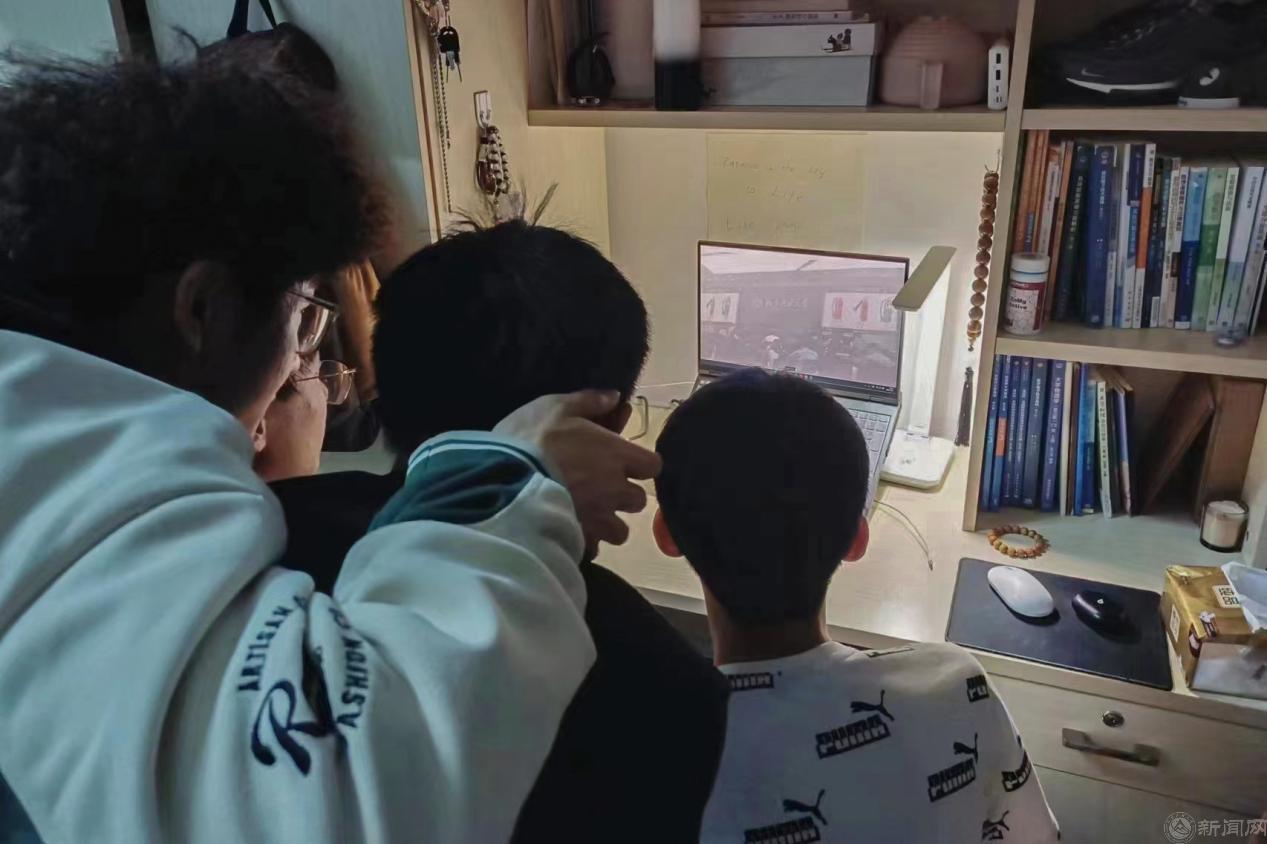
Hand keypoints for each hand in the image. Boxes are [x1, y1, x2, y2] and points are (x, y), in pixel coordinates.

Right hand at [495, 391, 661, 550]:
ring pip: (620, 531)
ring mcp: (598, 519)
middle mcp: (615, 490)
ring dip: (609, 524)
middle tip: (601, 488)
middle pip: (638, 500)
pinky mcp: (579, 541)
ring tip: (588, 516)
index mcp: (616, 455)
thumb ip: (588, 402)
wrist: (503, 481)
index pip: (653, 465)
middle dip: (624, 495)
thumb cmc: (532, 437)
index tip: (624, 460)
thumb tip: (615, 397)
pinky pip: (593, 549)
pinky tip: (571, 533)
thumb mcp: (555, 406)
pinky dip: (586, 544)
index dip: (641, 463)